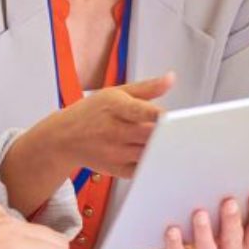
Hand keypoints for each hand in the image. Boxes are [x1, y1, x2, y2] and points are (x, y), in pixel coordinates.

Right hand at [47, 71, 175, 177]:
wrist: (65, 137)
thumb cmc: (92, 113)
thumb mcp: (115, 93)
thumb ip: (147, 88)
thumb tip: (171, 78)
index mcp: (114, 107)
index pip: (138, 111)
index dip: (156, 116)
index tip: (170, 117)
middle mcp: (114, 130)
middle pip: (149, 135)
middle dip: (167, 133)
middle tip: (183, 130)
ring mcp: (115, 152)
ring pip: (149, 154)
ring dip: (163, 149)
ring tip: (173, 142)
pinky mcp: (118, 170)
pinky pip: (143, 169)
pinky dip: (153, 163)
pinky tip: (158, 155)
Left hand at [162, 193, 248, 248]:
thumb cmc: (217, 231)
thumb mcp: (230, 222)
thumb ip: (234, 205)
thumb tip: (232, 173)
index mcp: (246, 247)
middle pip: (233, 244)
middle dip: (231, 222)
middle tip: (229, 202)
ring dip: (204, 234)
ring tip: (200, 214)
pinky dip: (176, 245)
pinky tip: (173, 229)